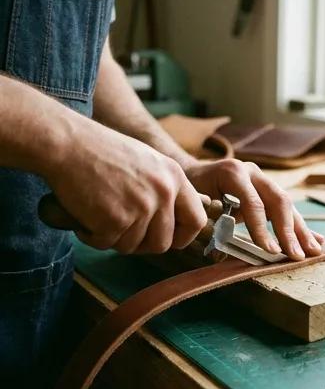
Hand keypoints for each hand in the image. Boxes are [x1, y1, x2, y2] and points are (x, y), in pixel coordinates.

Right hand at [45, 117, 207, 254]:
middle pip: (162, 243)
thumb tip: (174, 224)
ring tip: (98, 213)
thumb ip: (164, 190)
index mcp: (174, 177)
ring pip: (133, 246)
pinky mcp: (115, 220)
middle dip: (142, 244)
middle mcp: (163, 193)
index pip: (196, 221)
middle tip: (121, 231)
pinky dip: (92, 236)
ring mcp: (141, 207)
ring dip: (113, 238)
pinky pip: (107, 244)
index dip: (183, 237)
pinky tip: (84, 215)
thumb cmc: (100, 150)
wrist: (64, 142)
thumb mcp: (147, 162)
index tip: (169, 239)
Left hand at [183, 159, 324, 261]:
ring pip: (288, 206)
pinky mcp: (270, 191)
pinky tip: (316, 241)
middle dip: (289, 232)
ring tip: (314, 251)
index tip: (270, 251)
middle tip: (296, 255)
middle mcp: (253, 173)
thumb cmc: (191, 191)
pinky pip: (288, 210)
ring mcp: (264, 180)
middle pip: (278, 202)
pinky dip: (301, 228)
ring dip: (302, 231)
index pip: (253, 203)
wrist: (192, 171)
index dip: (263, 229)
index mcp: (233, 173)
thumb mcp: (195, 203)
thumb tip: (220, 252)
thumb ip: (210, 221)